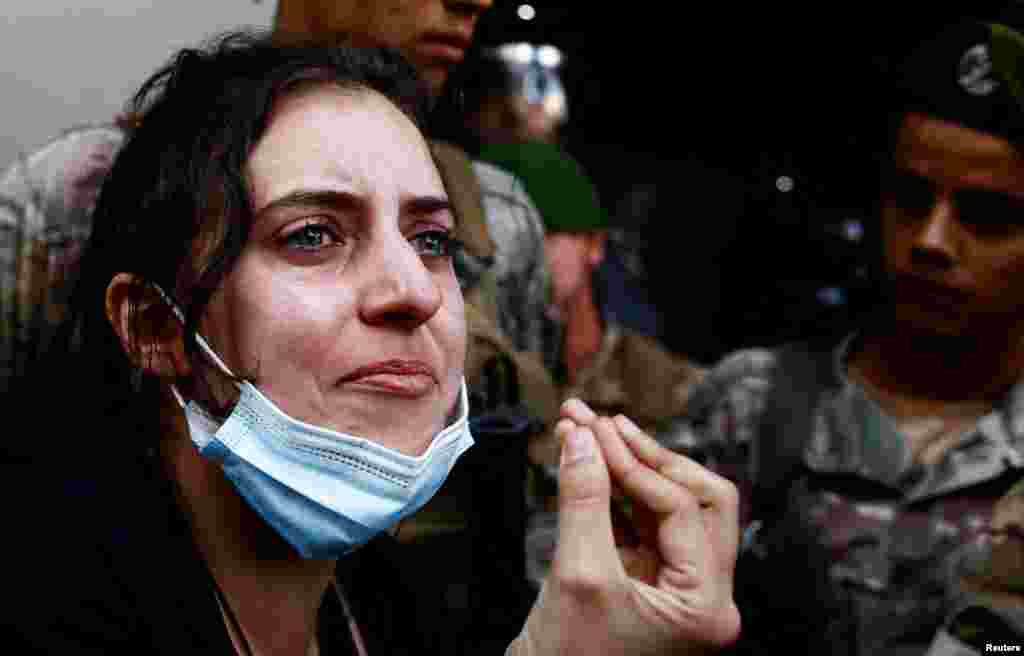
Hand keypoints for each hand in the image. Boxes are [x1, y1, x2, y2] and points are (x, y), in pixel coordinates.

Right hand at [509, 399, 740, 654]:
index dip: (636, 466)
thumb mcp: (577, 575)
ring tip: (584, 429)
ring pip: (665, 507)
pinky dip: (613, 491)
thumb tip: (582, 438)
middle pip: (695, 499)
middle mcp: (704, 595)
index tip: (593, 431)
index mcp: (706, 604)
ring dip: (624, 467)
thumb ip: (584, 500)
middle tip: (601, 424)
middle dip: (645, 458)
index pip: (683, 509)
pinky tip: (585, 462)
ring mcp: (678, 589)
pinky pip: (639, 524)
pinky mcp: (648, 582)